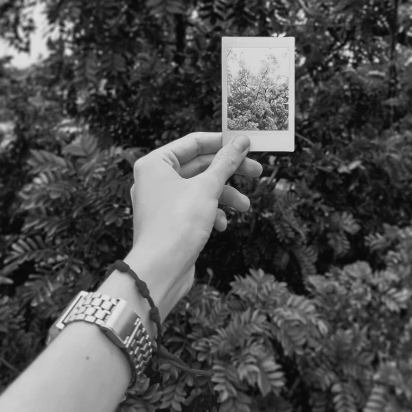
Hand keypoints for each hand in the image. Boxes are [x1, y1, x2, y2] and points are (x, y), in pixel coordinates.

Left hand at [126, 132, 262, 319]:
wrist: (160, 271)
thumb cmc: (177, 224)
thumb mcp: (208, 187)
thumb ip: (226, 162)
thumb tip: (242, 140)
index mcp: (155, 163)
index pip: (193, 143)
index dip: (222, 142)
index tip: (246, 144)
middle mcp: (155, 179)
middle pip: (199, 166)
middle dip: (229, 172)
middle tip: (256, 171)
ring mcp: (161, 201)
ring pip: (200, 189)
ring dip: (224, 196)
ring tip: (245, 206)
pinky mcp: (169, 222)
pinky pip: (194, 207)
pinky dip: (211, 212)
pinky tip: (221, 225)